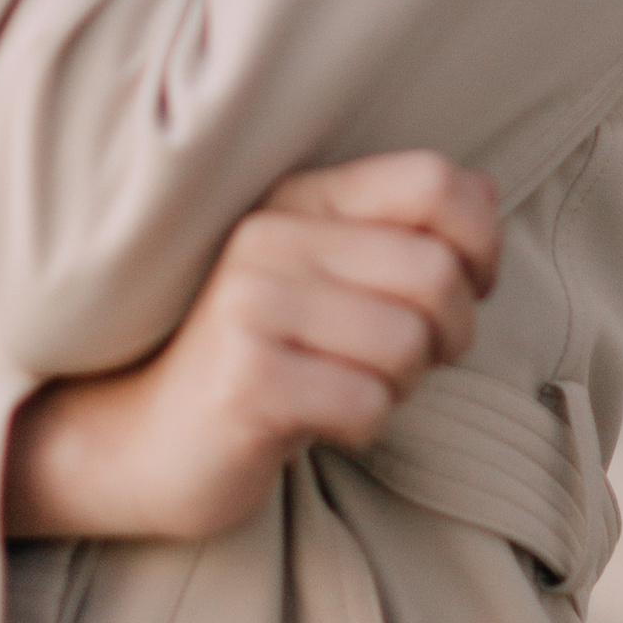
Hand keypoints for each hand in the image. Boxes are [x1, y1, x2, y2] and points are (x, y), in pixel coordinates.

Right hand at [2, 154, 501, 546]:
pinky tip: (319, 422)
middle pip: (436, 273)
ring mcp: (250, 306)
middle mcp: (269, 237)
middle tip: (410, 360)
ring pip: (407, 345)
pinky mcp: (246, 382)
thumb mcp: (322, 276)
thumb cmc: (257, 356)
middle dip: (450, 333)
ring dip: (401, 385)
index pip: (434, 182)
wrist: (138, 439)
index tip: (471, 285)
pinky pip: (366, 404)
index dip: (482, 242)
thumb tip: (485, 189)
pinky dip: (363, 427)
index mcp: (297, 198)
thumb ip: (397, 227)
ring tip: (351, 387)